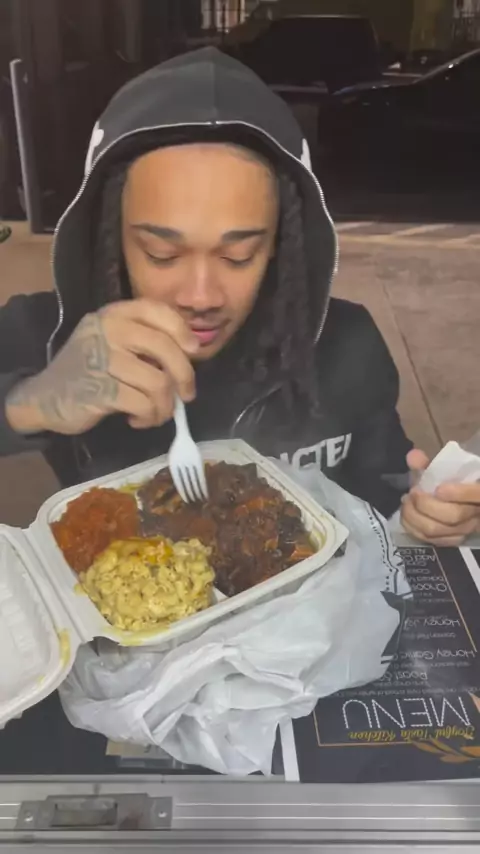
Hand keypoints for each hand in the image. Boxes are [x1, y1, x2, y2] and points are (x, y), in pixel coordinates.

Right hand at [6, 299, 198, 435]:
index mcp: (113, 315)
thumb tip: (189, 352)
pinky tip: (138, 418)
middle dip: (184, 376)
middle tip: (186, 395)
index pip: (156, 310)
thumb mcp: (111, 342)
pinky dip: (148, 417)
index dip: (182, 330)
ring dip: (165, 405)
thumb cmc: (87, 370)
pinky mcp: (99, 390)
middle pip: (164, 348)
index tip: (193, 352)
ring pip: (158, 382)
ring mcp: (101, 360)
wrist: (44, 397)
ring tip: (155, 412)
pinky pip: (143, 404)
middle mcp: (107, 331)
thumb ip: (143, 339)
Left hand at [400, 449, 479, 545]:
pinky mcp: (451, 541)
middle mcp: (477, 514)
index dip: (461, 494)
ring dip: (415, 516)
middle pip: (454, 515)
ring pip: (439, 529)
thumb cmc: (450, 482)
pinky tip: (406, 515)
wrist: (454, 500)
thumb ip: (429, 463)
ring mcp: (465, 530)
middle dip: (427, 504)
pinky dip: (414, 527)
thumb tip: (413, 457)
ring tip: (406, 501)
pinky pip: (431, 540)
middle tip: (413, 492)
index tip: (439, 489)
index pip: (479, 495)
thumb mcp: (443, 470)